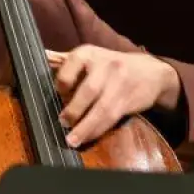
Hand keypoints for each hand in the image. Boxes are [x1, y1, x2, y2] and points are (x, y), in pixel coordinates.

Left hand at [46, 46, 179, 147]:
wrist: (152, 71)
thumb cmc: (110, 65)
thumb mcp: (89, 57)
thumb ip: (64, 61)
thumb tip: (41, 56)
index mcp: (88, 53)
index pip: (71, 67)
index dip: (62, 84)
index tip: (57, 95)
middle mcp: (105, 66)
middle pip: (88, 91)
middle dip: (74, 110)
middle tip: (62, 122)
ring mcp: (120, 84)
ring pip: (101, 108)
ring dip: (85, 127)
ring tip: (71, 140)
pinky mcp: (129, 100)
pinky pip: (111, 118)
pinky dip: (97, 130)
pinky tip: (87, 137)